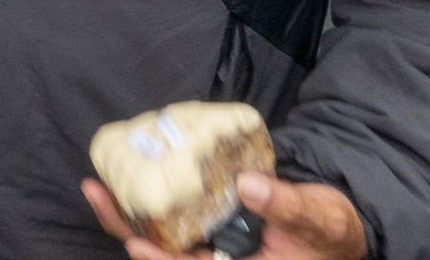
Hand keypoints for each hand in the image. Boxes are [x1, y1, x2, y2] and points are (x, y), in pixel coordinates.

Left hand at [83, 172, 367, 259]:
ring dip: (129, 215)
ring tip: (97, 186)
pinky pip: (171, 221)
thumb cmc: (329, 230)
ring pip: (160, 238)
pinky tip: (129, 176)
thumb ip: (285, 204)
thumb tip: (248, 184)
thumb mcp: (317, 217)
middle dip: (127, 230)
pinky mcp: (206, 229)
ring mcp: (210, 248)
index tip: (136, 245)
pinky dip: (150, 202)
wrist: (333, 228)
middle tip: (96, 193)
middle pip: (164, 254)